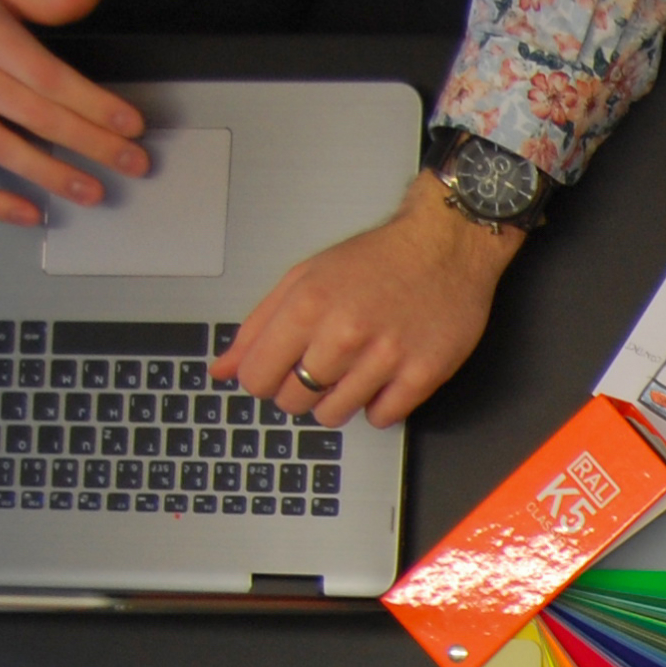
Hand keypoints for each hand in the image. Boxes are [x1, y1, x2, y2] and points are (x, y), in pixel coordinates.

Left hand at [210, 171, 521, 427]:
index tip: (280, 372)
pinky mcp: (423, 374)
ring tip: (354, 373)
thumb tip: (221, 369)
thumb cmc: (375, 262)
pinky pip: (382, 418)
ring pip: (335, 415)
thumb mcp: (305, 279)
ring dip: (338, 402)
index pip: (257, 377)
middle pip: (293, 401)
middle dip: (300, 392)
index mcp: (307, 305)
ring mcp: (386, 357)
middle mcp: (344, 333)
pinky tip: (384, 379)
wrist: (444, 248)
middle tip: (321, 371)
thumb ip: (259, 326)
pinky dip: (378, 406)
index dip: (264, 380)